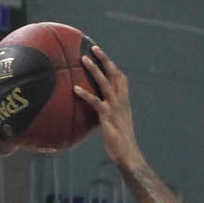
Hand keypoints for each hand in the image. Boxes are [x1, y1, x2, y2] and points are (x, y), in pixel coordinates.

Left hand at [74, 46, 143, 170]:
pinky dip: (86, 94)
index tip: (102, 55)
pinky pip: (96, 102)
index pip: (121, 78)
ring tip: (83, 59)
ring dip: (94, 70)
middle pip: (114, 74)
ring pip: (105, 83)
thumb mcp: (115, 123)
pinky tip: (75, 88)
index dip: (112, 66)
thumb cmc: (120, 142)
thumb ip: (108, 113)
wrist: (128, 155)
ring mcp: (114, 108)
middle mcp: (121, 101)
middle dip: (104, 60)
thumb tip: (97, 111)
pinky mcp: (107, 117)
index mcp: (124, 101)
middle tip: (94, 48)